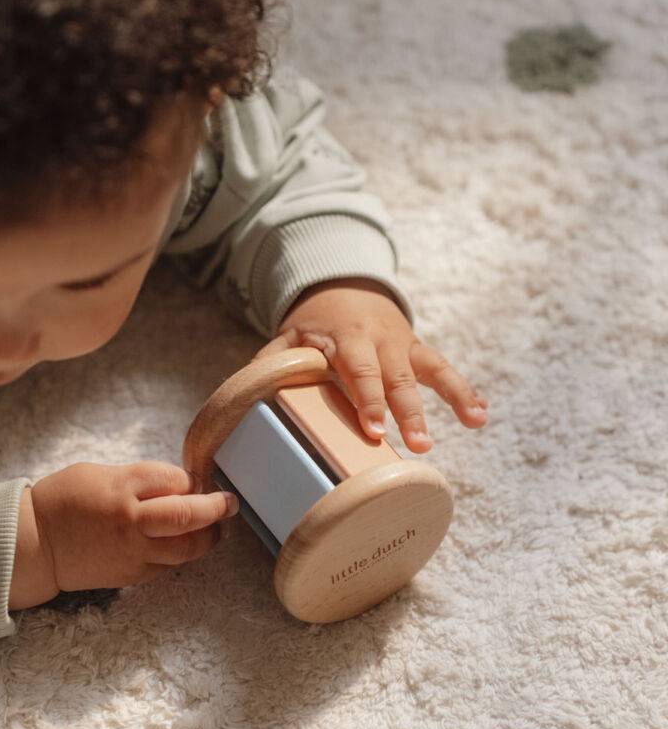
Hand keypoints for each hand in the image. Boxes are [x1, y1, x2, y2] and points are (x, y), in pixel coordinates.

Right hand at [29, 461, 238, 592]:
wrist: (34, 546)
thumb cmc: (62, 500)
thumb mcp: (99, 473)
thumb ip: (139, 478)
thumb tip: (177, 484)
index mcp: (121, 488)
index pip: (175, 480)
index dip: (192, 480)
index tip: (198, 480)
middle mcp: (131, 521)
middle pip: (189, 515)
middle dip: (217, 507)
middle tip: (229, 503)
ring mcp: (133, 552)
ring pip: (187, 547)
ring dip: (208, 536)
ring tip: (216, 527)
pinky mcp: (133, 575)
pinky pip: (169, 564)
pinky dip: (182, 553)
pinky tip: (183, 543)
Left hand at [252, 277, 487, 453]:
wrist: (342, 284)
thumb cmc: (313, 324)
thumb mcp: (288, 338)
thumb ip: (273, 365)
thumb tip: (247, 397)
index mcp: (347, 338)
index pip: (359, 372)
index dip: (368, 401)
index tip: (375, 431)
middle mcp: (381, 341)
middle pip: (399, 379)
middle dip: (410, 411)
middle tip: (421, 444)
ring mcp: (404, 345)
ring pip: (432, 371)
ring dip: (454, 398)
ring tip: (476, 422)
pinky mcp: (419, 350)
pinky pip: (445, 369)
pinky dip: (465, 390)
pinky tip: (482, 415)